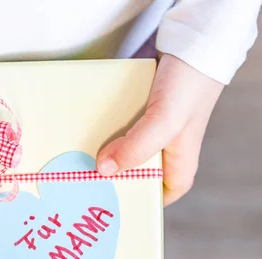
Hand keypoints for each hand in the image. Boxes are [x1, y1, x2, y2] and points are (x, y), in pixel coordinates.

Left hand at [97, 54, 223, 205]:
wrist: (192, 44)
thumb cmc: (188, 86)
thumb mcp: (163, 122)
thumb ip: (137, 148)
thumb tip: (104, 170)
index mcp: (180, 159)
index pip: (165, 192)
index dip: (145, 201)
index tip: (116, 204)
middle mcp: (167, 146)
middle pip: (139, 171)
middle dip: (114, 177)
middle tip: (84, 183)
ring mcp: (154, 127)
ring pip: (126, 148)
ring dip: (104, 152)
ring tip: (76, 161)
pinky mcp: (142, 110)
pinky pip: (120, 127)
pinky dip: (104, 129)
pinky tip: (84, 132)